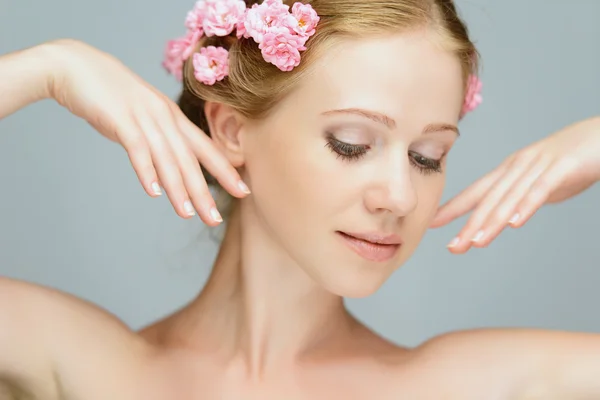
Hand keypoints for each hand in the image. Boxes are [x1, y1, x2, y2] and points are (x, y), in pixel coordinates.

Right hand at [44, 39, 248, 224]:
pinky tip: (154, 192)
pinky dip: (146, 171)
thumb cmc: (110, 95)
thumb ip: (157, 139)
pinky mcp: (120, 119)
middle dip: (205, 191)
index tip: (244, 191)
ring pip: (167, 158)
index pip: (206, 148)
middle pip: (190, 160)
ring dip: (178, 188)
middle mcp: (164, 117)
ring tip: (188, 214)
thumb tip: (166, 169)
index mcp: (173, 117)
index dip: (226, 171)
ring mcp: (144, 117)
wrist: (75, 66)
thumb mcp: (142, 117)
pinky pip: (137, 148)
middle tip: (215, 219)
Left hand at [431, 117, 599, 252]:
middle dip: (468, 224)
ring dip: (492, 221)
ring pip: (510, 197)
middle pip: (489, 199)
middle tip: (453, 246)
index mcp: (511, 170)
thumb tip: (511, 215)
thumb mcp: (542, 182)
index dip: (454, 208)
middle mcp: (518, 166)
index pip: (477, 192)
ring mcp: (538, 165)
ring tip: (476, 242)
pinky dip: (526, 206)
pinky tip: (514, 223)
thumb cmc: (574, 160)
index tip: (432, 223)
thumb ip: (524, 197)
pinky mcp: (562, 167)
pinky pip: (541, 189)